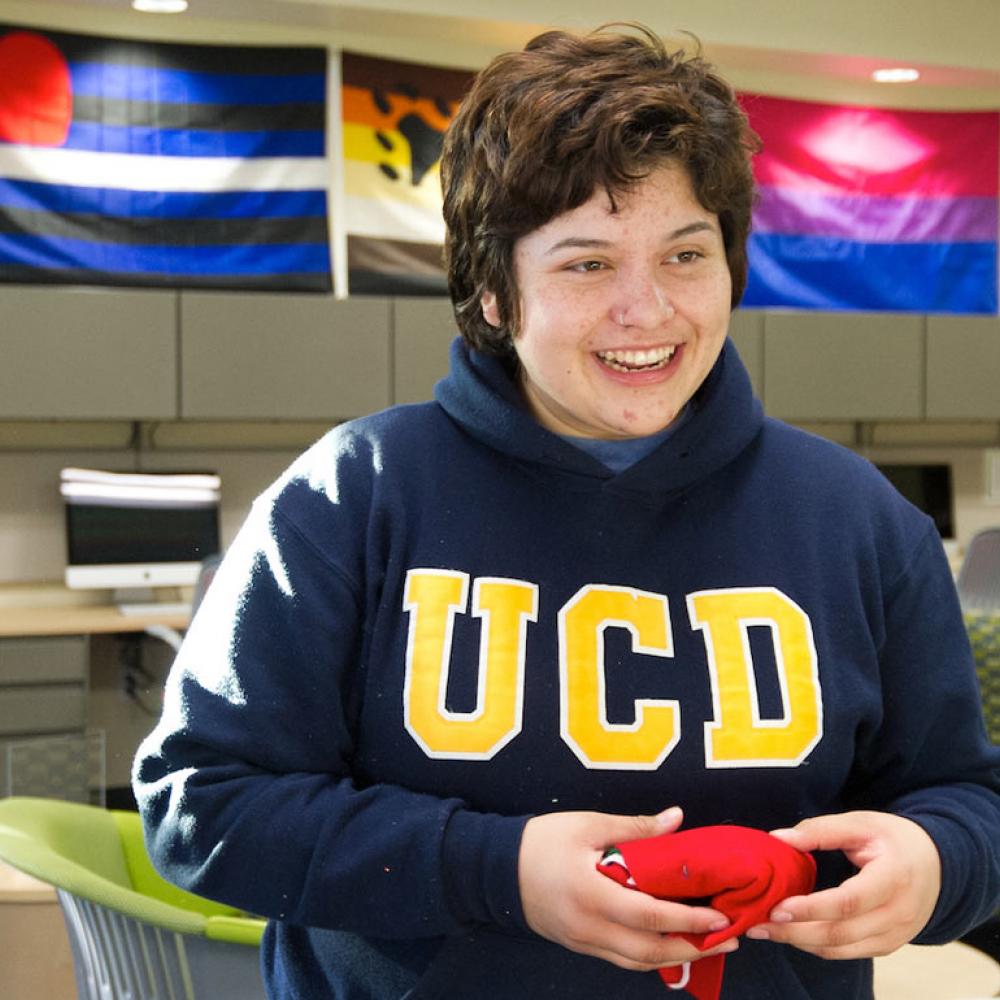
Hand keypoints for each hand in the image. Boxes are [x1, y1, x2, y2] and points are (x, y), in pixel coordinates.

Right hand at [517, 806, 737, 971]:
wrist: (497, 869)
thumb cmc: (542, 841)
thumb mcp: (587, 825)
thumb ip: (634, 827)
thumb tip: (677, 819)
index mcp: (592, 894)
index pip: (650, 916)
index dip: (688, 919)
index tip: (721, 916)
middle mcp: (590, 927)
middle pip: (649, 951)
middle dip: (694, 948)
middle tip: (729, 938)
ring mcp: (584, 942)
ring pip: (637, 963)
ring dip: (676, 957)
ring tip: (709, 945)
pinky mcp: (580, 946)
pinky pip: (622, 959)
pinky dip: (651, 956)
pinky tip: (670, 945)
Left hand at [746, 810, 940, 958]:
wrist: (936, 862)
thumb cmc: (891, 837)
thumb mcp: (859, 823)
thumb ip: (818, 830)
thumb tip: (777, 838)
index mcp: (893, 877)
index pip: (849, 902)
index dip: (811, 908)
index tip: (777, 907)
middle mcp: (898, 913)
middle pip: (842, 933)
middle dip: (795, 932)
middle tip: (758, 925)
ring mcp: (896, 934)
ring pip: (843, 949)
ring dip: (801, 943)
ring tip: (766, 931)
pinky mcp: (889, 945)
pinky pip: (849, 953)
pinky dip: (818, 946)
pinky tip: (793, 934)